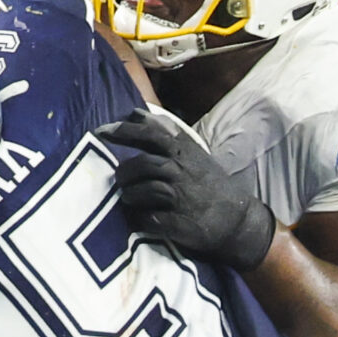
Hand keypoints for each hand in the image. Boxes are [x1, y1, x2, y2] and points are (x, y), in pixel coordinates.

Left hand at [95, 107, 276, 270]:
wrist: (237, 220)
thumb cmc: (208, 185)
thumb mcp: (192, 153)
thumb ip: (166, 135)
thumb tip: (136, 113)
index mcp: (183, 153)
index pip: (150, 135)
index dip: (124, 131)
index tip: (101, 132)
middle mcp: (181, 172)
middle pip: (143, 164)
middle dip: (125, 171)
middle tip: (119, 179)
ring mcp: (180, 198)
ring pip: (144, 191)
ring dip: (130, 195)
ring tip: (128, 198)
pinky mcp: (179, 223)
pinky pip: (149, 220)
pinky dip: (141, 220)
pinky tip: (141, 219)